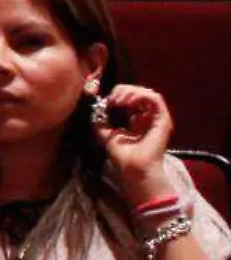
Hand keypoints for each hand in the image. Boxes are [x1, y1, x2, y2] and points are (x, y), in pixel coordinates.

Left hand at [98, 84, 177, 204]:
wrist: (133, 168)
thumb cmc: (123, 156)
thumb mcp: (106, 134)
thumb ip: (101, 121)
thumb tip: (96, 109)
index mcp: (138, 120)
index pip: (132, 98)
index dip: (119, 94)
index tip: (107, 100)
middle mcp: (149, 118)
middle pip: (140, 93)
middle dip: (124, 91)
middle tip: (112, 98)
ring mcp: (158, 118)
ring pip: (148, 93)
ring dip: (131, 92)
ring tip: (119, 99)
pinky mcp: (163, 120)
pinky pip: (155, 99)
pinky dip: (140, 95)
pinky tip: (128, 101)